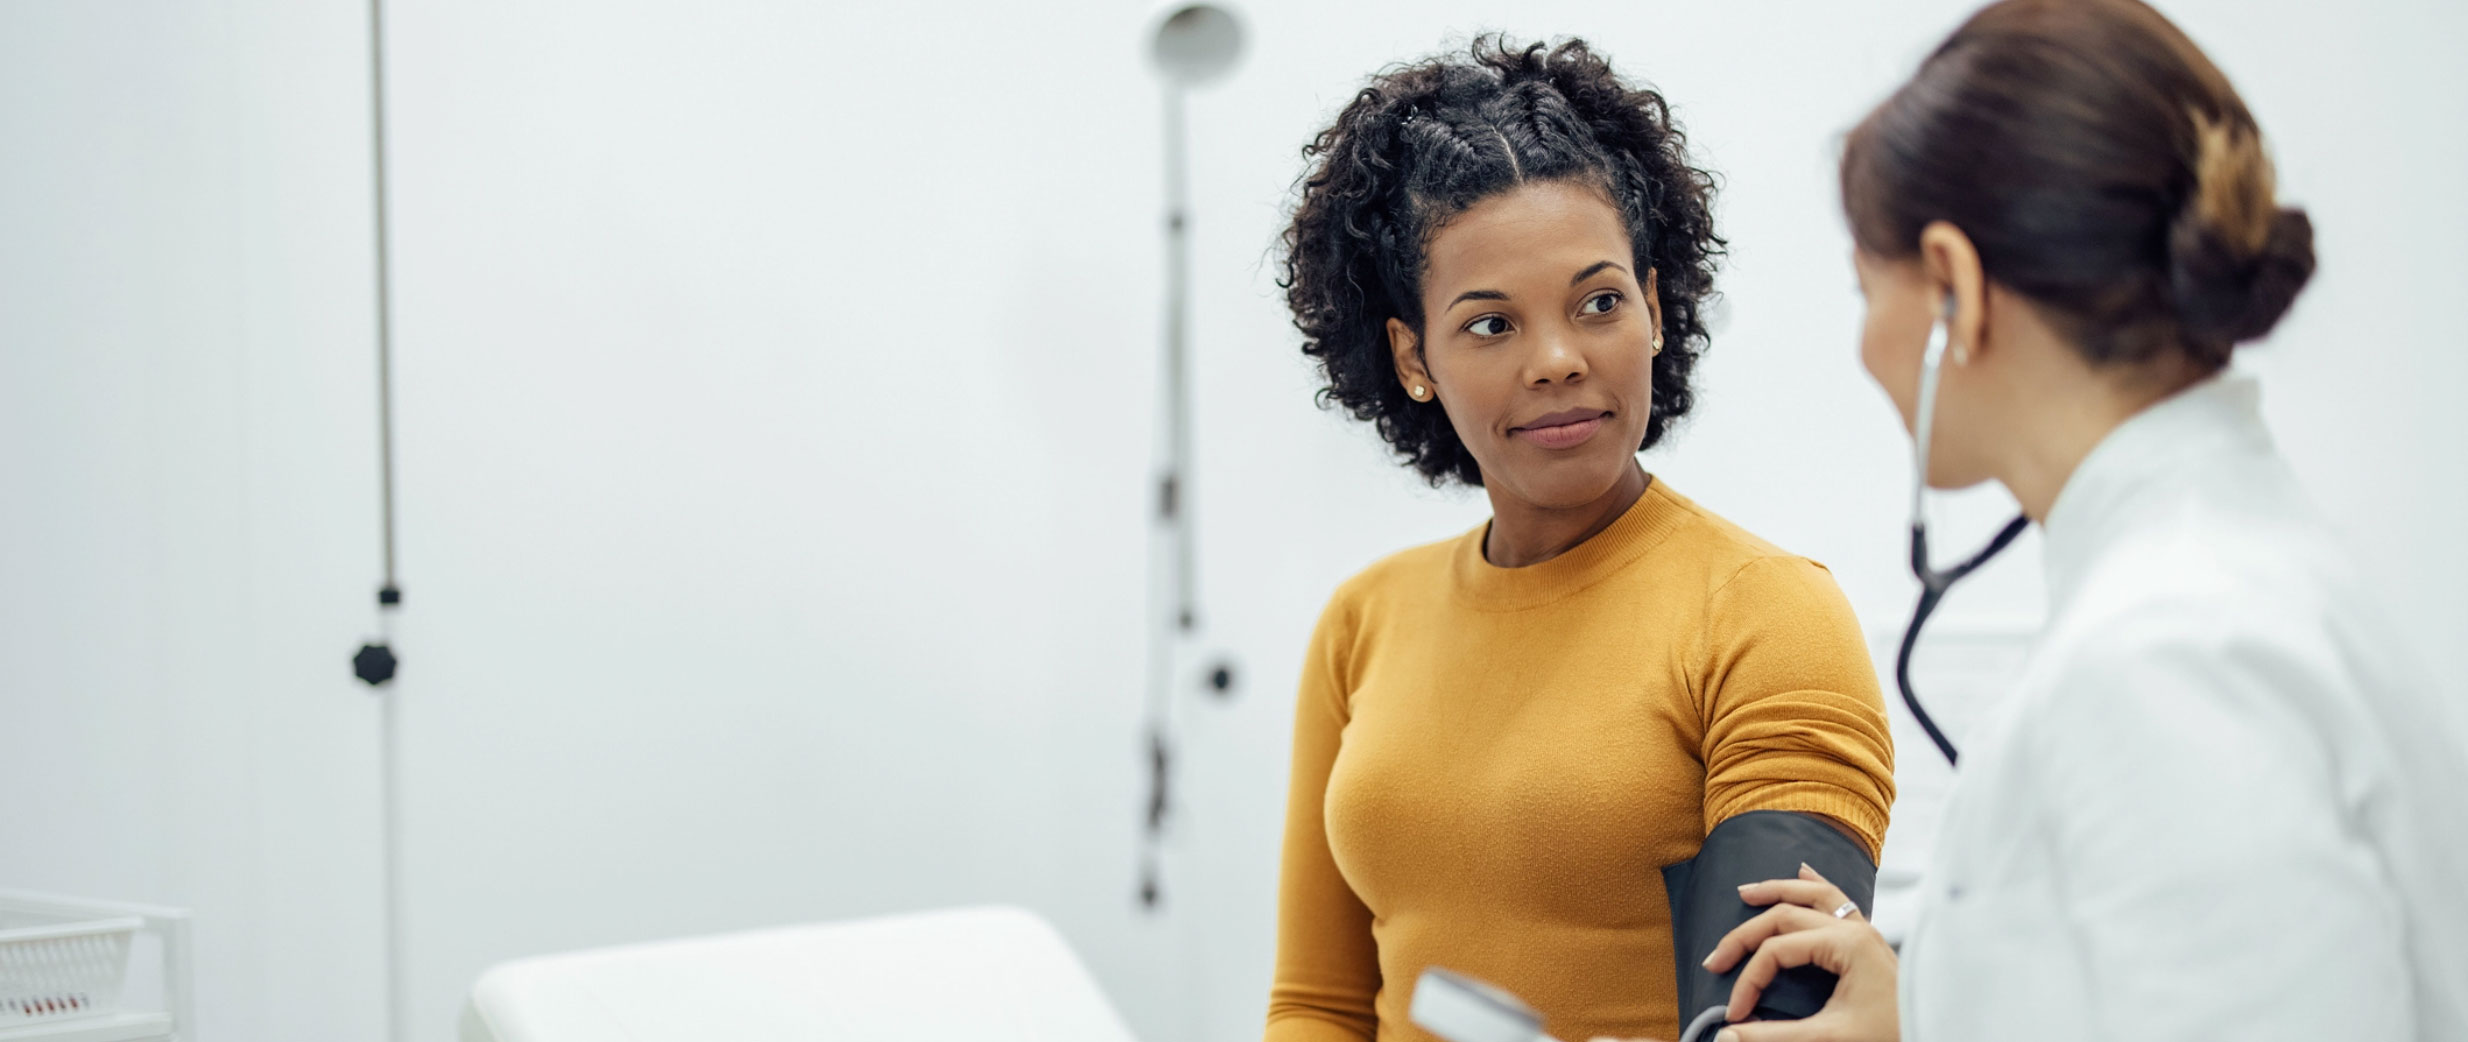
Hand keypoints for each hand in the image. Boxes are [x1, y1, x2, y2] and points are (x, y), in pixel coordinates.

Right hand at [1692, 864, 1900, 1041]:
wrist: (1936, 1034)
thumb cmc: (1891, 1035)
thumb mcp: (1830, 1039)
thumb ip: (1775, 1037)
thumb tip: (1727, 1037)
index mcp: (1847, 945)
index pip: (1777, 951)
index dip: (1748, 979)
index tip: (1735, 1012)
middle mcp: (1855, 929)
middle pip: (1785, 915)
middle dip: (1746, 935)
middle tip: (1716, 959)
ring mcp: (1865, 931)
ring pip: (1813, 895)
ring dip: (1777, 891)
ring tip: (1746, 892)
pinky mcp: (1869, 941)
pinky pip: (1839, 900)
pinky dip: (1815, 885)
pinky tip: (1804, 871)